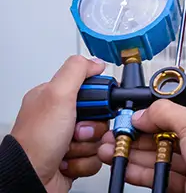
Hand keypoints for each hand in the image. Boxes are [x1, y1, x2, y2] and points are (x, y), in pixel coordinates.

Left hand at [11, 55, 108, 191]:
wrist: (30, 178)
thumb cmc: (36, 141)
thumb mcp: (57, 96)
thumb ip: (76, 71)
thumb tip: (96, 62)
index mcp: (55, 99)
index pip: (92, 90)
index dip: (99, 100)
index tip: (93, 107)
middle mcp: (61, 118)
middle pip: (101, 117)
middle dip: (94, 128)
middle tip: (78, 131)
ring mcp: (68, 139)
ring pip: (100, 138)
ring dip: (89, 146)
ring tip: (69, 149)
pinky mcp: (74, 158)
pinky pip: (96, 156)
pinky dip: (85, 161)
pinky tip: (69, 160)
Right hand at [98, 99, 185, 192]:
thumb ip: (167, 113)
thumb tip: (145, 112)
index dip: (161, 114)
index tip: (138, 116)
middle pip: (171, 136)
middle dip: (141, 135)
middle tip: (119, 133)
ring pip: (164, 157)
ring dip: (136, 153)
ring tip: (113, 149)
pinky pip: (163, 176)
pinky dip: (142, 172)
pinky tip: (126, 167)